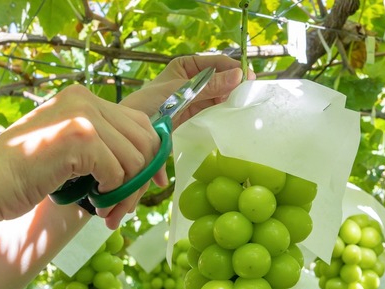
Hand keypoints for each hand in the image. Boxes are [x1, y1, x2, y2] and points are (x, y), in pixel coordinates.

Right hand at [0, 84, 159, 227]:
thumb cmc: (18, 176)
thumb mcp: (64, 150)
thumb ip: (99, 146)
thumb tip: (144, 165)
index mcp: (81, 98)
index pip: (139, 122)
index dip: (153, 155)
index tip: (154, 182)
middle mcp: (84, 99)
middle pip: (145, 139)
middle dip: (142, 178)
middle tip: (122, 207)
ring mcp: (82, 115)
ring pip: (135, 159)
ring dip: (125, 192)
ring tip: (104, 209)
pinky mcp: (80, 137)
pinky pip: (118, 172)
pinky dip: (109, 193)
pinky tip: (90, 200)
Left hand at [122, 55, 255, 126]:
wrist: (134, 130)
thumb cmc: (151, 103)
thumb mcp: (183, 91)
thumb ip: (210, 85)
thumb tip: (239, 76)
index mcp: (186, 65)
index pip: (215, 62)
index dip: (233, 68)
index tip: (249, 77)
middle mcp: (191, 79)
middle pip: (219, 78)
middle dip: (234, 83)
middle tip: (250, 92)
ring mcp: (193, 97)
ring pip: (218, 94)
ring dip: (230, 97)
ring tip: (244, 103)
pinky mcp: (193, 114)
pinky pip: (212, 108)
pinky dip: (223, 109)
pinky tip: (232, 112)